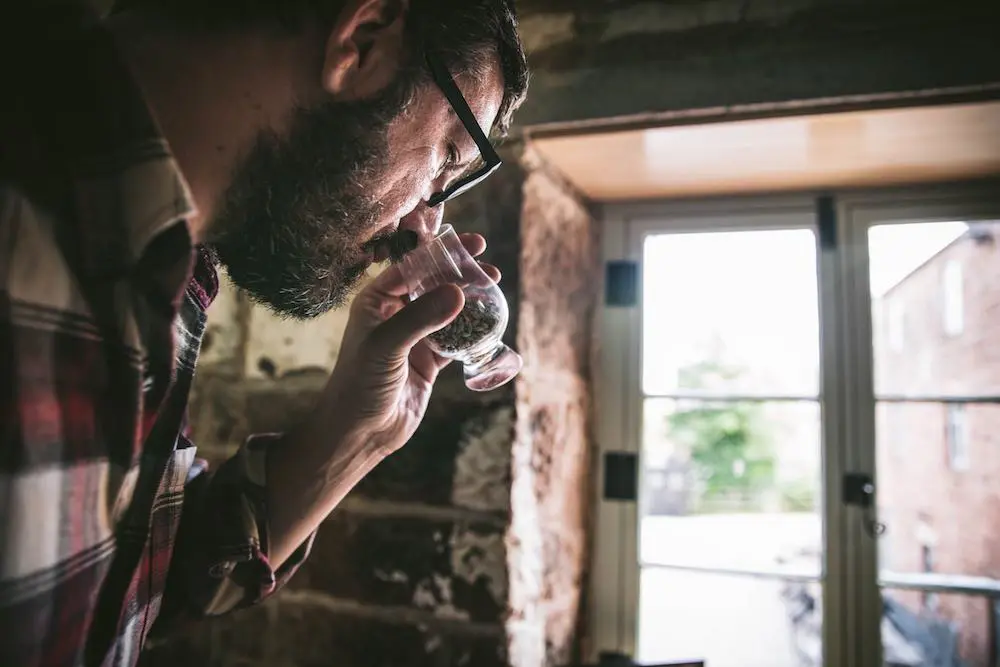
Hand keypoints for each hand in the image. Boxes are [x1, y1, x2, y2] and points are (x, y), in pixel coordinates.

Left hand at [312, 232, 500, 455]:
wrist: (360, 433)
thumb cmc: (360, 385)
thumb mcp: (386, 346)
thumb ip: (421, 318)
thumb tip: (459, 292)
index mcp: (376, 302)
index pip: (411, 267)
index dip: (440, 252)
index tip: (468, 242)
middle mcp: (395, 315)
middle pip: (432, 283)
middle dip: (459, 270)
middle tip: (486, 258)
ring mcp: (414, 337)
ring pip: (447, 309)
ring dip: (469, 296)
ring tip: (494, 283)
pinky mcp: (430, 360)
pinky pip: (455, 338)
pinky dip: (472, 329)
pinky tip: (490, 320)